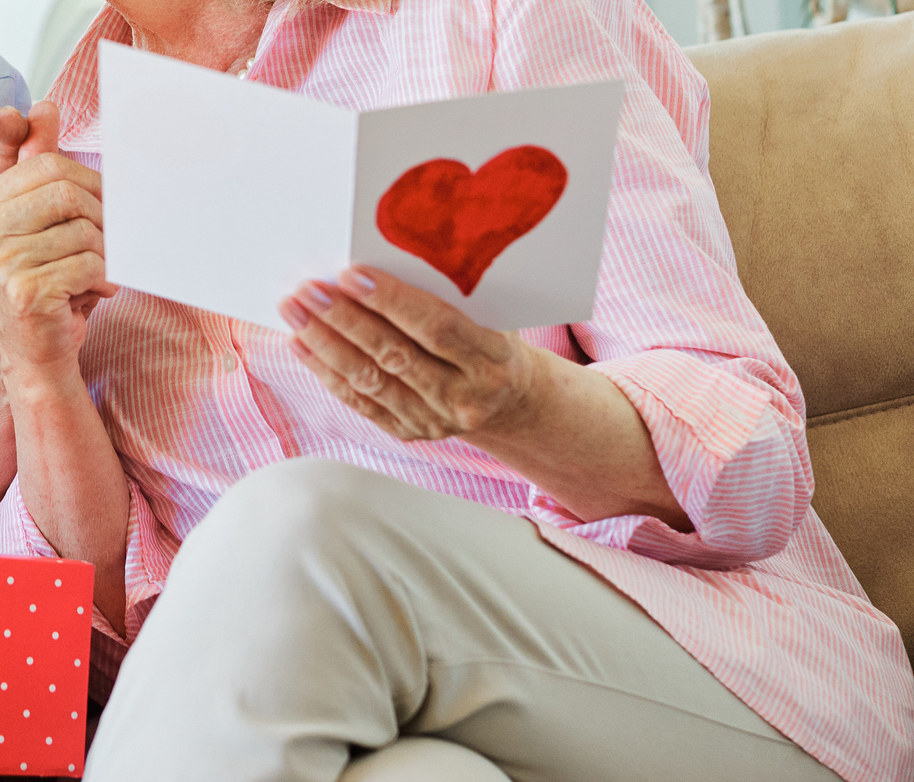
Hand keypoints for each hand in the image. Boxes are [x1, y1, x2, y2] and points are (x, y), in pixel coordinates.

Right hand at [0, 103, 116, 380]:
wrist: (37, 356)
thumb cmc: (47, 288)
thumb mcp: (43, 227)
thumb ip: (37, 169)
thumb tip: (42, 108)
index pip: (35, 163)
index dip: (65, 158)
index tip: (82, 168)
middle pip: (65, 190)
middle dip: (102, 212)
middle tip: (111, 238)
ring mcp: (1, 258)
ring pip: (83, 229)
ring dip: (106, 252)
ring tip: (99, 272)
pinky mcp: (23, 289)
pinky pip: (88, 264)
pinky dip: (106, 278)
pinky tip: (100, 291)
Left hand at [278, 267, 536, 440]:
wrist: (511, 400)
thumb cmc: (492, 341)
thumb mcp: (489, 314)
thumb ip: (446, 296)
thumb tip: (377, 261)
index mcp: (491, 359)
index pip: (436, 327)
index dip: (391, 301)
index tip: (351, 275)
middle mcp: (465, 396)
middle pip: (395, 356)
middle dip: (345, 320)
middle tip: (309, 290)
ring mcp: (436, 421)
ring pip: (370, 381)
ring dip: (326, 344)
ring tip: (295, 312)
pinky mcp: (411, 433)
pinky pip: (361, 403)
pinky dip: (327, 372)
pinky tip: (303, 345)